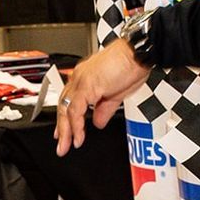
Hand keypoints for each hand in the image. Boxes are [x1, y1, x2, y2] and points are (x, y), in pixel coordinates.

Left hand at [55, 37, 151, 154]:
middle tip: (61, 144)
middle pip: (64, 106)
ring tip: (67, 145)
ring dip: (66, 130)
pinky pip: (76, 110)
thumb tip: (98, 122)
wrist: (137, 54)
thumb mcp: (116, 93)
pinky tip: (78, 136)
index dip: (66, 118)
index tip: (64, 131)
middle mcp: (80, 78)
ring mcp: (81, 81)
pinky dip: (76, 125)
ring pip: (66, 109)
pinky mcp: (87, 86)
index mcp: (85, 77)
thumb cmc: (131, 65)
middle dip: (62, 128)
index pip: (69, 100)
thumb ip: (104, 109)